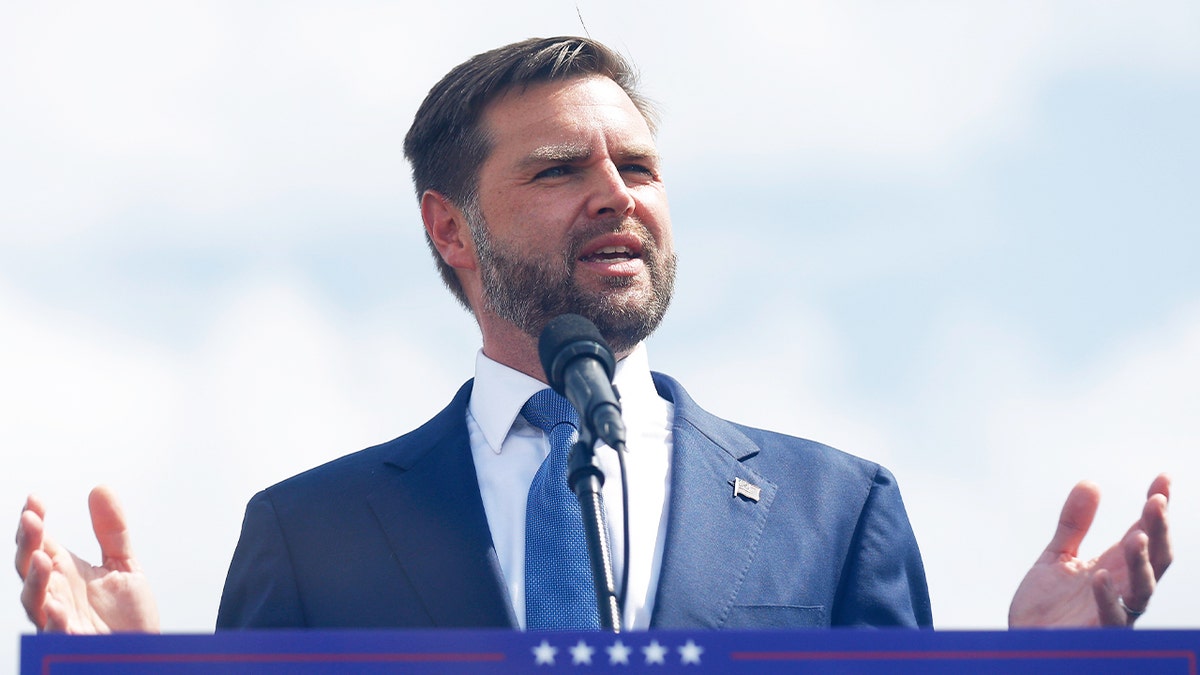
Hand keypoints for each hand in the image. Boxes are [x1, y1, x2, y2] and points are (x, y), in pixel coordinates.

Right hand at [14, 486, 159, 632]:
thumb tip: (100, 488)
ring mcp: (59, 620)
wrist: (142, 652)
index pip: (39, 543)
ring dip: (36, 580)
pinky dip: (53, 622)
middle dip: (28, 545)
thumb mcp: (123, 565)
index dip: (33, 522)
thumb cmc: (126, 614)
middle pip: (30, 568)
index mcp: (64, 573)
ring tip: (42, 558)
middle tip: (32, 520)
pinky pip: (55, 634)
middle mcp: (55, 595)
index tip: (35, 499)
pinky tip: (56, 607)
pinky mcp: (70, 644)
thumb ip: (112, 531)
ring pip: (35, 601)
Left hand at [1009, 474, 1170, 626]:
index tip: (1164, 478)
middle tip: (1157, 501)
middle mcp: (1123, 587)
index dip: (1157, 506)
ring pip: (1142, 589)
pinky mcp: (1098, 633)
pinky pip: (1111, 617)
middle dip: (1159, 530)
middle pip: (1155, 557)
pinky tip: (1101, 575)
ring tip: (1137, 535)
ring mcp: (1114, 611)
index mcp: (1116, 565)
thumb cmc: (1047, 606)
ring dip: (1142, 562)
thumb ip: (1073, 524)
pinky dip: (1108, 596)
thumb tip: (1090, 483)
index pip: (1145, 531)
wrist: (1026, 643)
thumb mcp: (1057, 557)